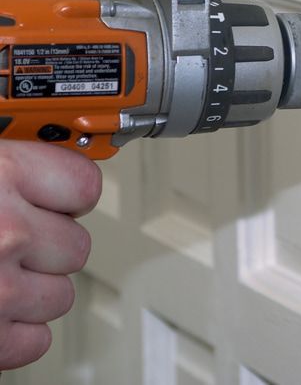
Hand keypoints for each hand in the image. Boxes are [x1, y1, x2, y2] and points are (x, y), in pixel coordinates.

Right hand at [0, 142, 101, 368]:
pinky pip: (34, 342)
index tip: (48, 198)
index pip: (86, 184)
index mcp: (2, 174)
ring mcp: (0, 291)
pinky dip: (11, 334)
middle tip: (1, 242)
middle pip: (78, 245)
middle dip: (45, 247)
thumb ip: (9, 165)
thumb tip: (46, 167)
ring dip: (29, 292)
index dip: (64, 194)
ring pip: (60, 296)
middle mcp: (8, 232)